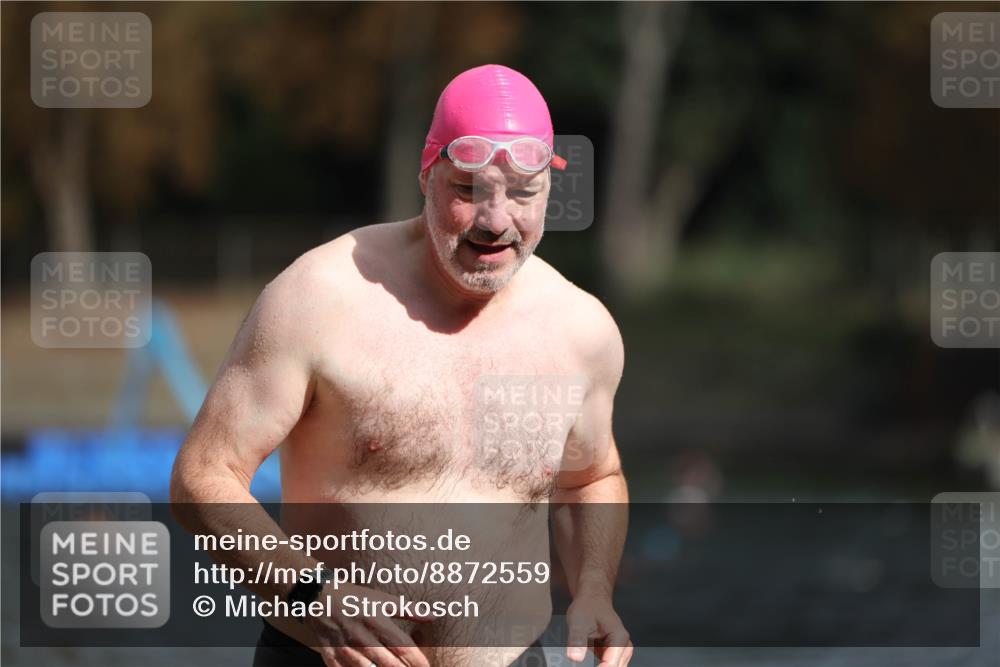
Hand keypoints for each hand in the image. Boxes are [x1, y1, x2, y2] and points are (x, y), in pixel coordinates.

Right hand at [307, 583, 431, 666]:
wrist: (317, 596)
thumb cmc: (354, 597)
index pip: (402, 646)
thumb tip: (432, 616)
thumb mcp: (381, 599)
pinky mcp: (330, 656)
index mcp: (376, 620)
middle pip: (387, 662)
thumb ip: (407, 610)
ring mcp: (344, 648)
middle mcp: (360, 636)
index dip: (416, 660)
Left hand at [565, 593, 632, 666]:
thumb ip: (577, 640)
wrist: (591, 598)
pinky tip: (588, 658)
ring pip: (614, 666)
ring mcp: (620, 650)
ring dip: (601, 666)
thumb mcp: (578, 622)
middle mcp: (624, 645)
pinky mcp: (613, 653)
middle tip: (585, 654)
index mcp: (619, 638)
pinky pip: (609, 665)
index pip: (612, 664)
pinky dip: (600, 666)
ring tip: (587, 651)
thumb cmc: (587, 607)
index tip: (581, 663)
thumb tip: (575, 658)